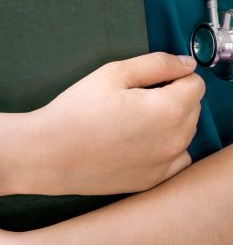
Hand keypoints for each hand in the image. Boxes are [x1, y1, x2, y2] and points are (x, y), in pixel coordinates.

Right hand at [30, 52, 204, 194]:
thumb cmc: (75, 111)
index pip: (196, 84)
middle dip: (172, 98)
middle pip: (193, 108)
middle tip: (132, 100)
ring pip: (184, 133)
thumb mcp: (112, 74)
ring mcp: (166, 164)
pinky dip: (163, 148)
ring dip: (168, 123)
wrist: (49, 153)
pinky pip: (175, 158)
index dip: (173, 76)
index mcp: (168, 109)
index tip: (148, 81)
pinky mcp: (154, 180)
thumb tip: (186, 64)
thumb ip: (156, 64)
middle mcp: (175, 139)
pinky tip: (134, 143)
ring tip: (130, 121)